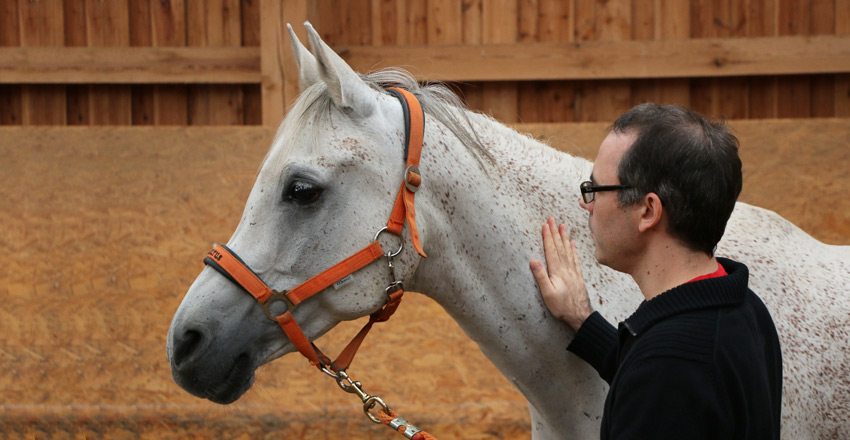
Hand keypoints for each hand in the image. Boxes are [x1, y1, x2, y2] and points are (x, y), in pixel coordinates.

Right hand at [530, 217, 593, 331]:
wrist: (580, 315)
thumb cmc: (562, 306)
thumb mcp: (547, 293)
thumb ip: (541, 276)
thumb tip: (533, 261)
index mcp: (557, 271)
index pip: (551, 250)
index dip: (548, 237)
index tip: (545, 225)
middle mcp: (566, 268)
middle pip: (559, 247)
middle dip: (555, 232)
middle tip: (553, 219)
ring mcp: (573, 271)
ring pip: (568, 250)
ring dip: (564, 237)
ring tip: (563, 226)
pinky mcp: (577, 276)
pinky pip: (575, 259)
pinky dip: (573, 249)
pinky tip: (572, 243)